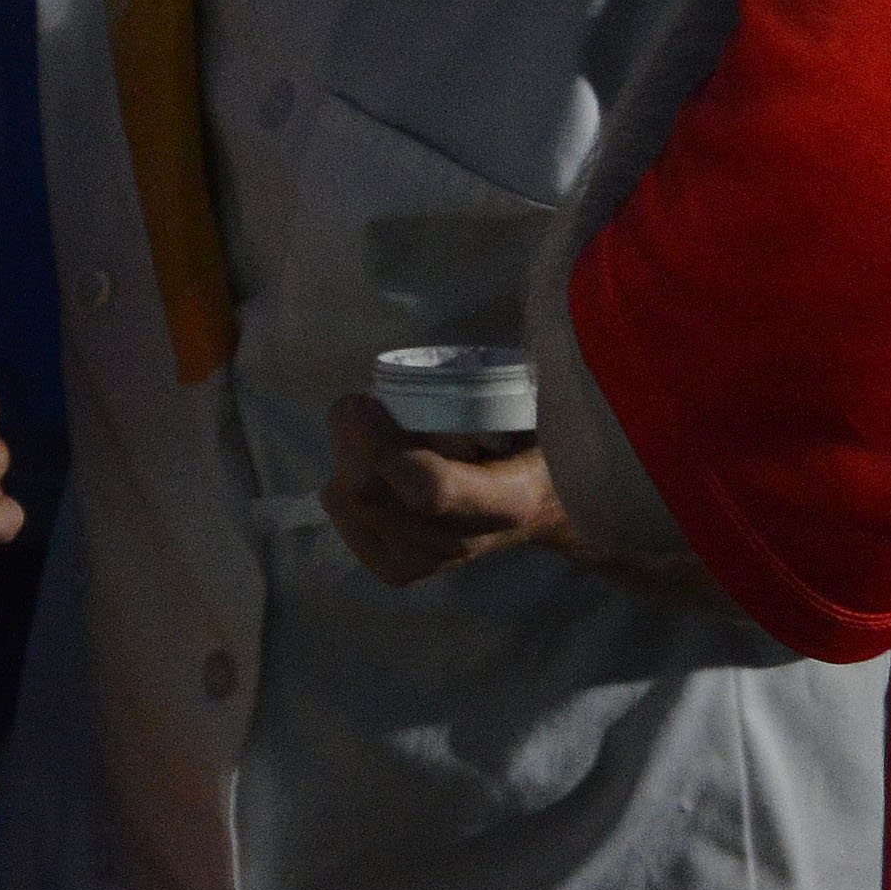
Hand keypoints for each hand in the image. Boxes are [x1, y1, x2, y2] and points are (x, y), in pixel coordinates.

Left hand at [319, 392, 570, 587]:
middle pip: (373, 494)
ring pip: (351, 502)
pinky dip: (344, 481)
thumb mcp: (531, 404)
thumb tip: (451, 320)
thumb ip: (491, 383)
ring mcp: (430, 562)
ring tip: (382, 437)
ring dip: (350, 456)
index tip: (365, 400)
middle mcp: (465, 541)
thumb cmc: (534, 436)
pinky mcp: (400, 569)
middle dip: (352, 437)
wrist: (547, 507)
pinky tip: (370, 467)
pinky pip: (343, 517)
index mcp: (508, 499)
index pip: (431, 490)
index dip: (385, 447)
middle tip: (365, 404)